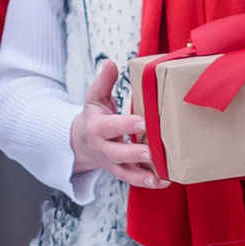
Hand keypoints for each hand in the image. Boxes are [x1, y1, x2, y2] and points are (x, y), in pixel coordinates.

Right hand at [70, 56, 155, 187]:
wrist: (80, 144)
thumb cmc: (94, 117)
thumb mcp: (94, 98)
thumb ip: (103, 82)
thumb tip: (110, 63)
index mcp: (97, 127)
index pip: (111, 126)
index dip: (126, 125)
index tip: (143, 122)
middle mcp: (104, 147)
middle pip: (118, 153)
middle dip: (134, 153)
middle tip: (152, 151)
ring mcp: (112, 163)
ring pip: (126, 172)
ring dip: (143, 175)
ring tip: (161, 176)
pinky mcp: (120, 172)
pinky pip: (133, 179)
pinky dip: (147, 182)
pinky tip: (164, 181)